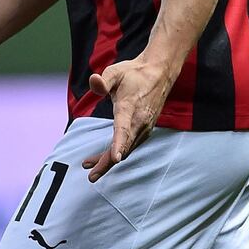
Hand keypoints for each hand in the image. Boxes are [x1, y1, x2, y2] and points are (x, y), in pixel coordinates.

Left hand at [82, 57, 174, 181]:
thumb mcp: (115, 72)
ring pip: (127, 149)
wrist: (159, 74)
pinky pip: (131, 145)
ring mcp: (144, 127)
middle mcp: (139, 121)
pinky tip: (105, 157)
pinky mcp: (145, 130)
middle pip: (124, 146)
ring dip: (109, 160)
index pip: (123, 128)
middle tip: (91, 176)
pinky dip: (118, 153)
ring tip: (89, 164)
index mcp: (129, 107)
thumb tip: (93, 81)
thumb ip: (103, 80)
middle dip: (107, 163)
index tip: (115, 158)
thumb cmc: (133, 73)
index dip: (119, 143)